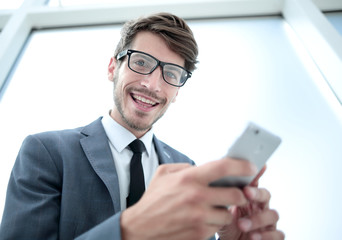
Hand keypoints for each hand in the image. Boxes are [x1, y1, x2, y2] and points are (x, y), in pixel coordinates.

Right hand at [120, 158, 257, 239]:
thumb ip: (185, 166)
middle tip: (236, 193)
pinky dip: (214, 223)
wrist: (140, 228)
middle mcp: (197, 197)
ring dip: (225, 210)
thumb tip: (204, 166)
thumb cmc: (153, 200)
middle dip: (239, 194)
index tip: (251, 167)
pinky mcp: (200, 233)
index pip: (224, 167)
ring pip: (228, 213)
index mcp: (189, 178)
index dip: (242, 166)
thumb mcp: (164, 174)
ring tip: (213, 208)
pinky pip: (218, 227)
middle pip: (236, 194)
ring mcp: (200, 217)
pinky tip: (203, 219)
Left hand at [218, 167, 284, 239]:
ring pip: (273, 214)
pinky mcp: (271, 236)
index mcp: (249, 198)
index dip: (257, 174)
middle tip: (246, 193)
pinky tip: (254, 236)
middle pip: (265, 195)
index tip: (257, 166)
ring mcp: (267, 222)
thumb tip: (215, 180)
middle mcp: (260, 207)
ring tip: (242, 224)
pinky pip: (278, 234)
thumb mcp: (221, 210)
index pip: (255, 183)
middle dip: (257, 193)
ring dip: (258, 219)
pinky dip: (267, 236)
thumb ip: (223, 196)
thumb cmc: (227, 226)